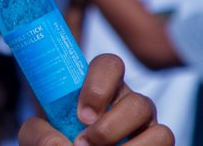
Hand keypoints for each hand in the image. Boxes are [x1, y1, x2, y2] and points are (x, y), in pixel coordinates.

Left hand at [18, 54, 174, 145]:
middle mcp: (128, 102)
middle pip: (139, 103)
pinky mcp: (158, 144)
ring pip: (160, 130)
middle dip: (111, 128)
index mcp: (99, 86)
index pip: (110, 64)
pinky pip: (166, 145)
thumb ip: (38, 133)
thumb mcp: (36, 133)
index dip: (99, 87)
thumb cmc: (54, 140)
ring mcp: (148, 126)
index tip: (81, 115)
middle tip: (83, 143)